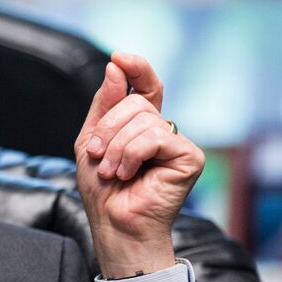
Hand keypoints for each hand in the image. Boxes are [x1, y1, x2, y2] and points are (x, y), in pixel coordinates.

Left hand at [74, 52, 204, 278]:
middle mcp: (162, 130)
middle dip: (107, 128)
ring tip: (112, 171)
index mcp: (140, 124)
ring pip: (143, 120)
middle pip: (135, 102)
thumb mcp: (92, 140)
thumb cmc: (102, 188)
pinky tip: (129, 174)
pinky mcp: (189, 156)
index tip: (119, 58)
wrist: (112, 223)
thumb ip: (105, 104)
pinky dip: (132, 154)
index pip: (145, 86)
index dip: (136, 68)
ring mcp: (177, 142)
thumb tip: (117, 65)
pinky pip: (155, 137)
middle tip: (98, 155)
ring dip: (116, 147)